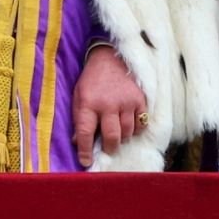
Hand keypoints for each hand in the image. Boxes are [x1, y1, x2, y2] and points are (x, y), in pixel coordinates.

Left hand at [72, 46, 147, 166]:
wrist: (110, 56)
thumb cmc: (92, 80)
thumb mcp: (78, 96)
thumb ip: (78, 119)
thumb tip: (77, 142)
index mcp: (88, 103)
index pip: (85, 133)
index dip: (85, 150)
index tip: (86, 162)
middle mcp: (108, 104)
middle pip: (111, 137)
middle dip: (109, 148)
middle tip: (107, 149)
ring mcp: (126, 101)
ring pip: (127, 132)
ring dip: (122, 137)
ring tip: (118, 133)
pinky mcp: (139, 99)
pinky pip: (141, 123)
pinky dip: (136, 129)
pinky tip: (129, 125)